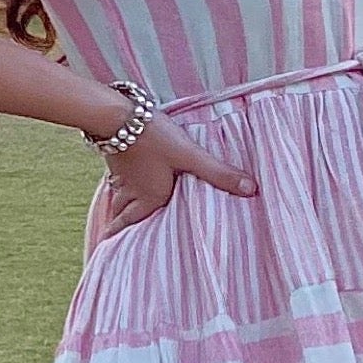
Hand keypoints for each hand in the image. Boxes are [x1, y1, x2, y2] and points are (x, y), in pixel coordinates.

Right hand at [94, 111, 254, 232]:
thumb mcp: (189, 156)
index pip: (131, 223)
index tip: (112, 249)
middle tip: (112, 237)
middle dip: (118, 226)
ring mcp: (122, 172)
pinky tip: (123, 177)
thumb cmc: (153, 138)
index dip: (120, 236)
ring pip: (117, 195)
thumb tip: (250, 190)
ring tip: (116, 212)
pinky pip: (117, 177)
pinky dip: (118, 183)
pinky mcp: (117, 155)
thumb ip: (218, 173)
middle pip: (121, 212)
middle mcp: (132, 190)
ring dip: (117, 206)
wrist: (117, 114)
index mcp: (149, 197)